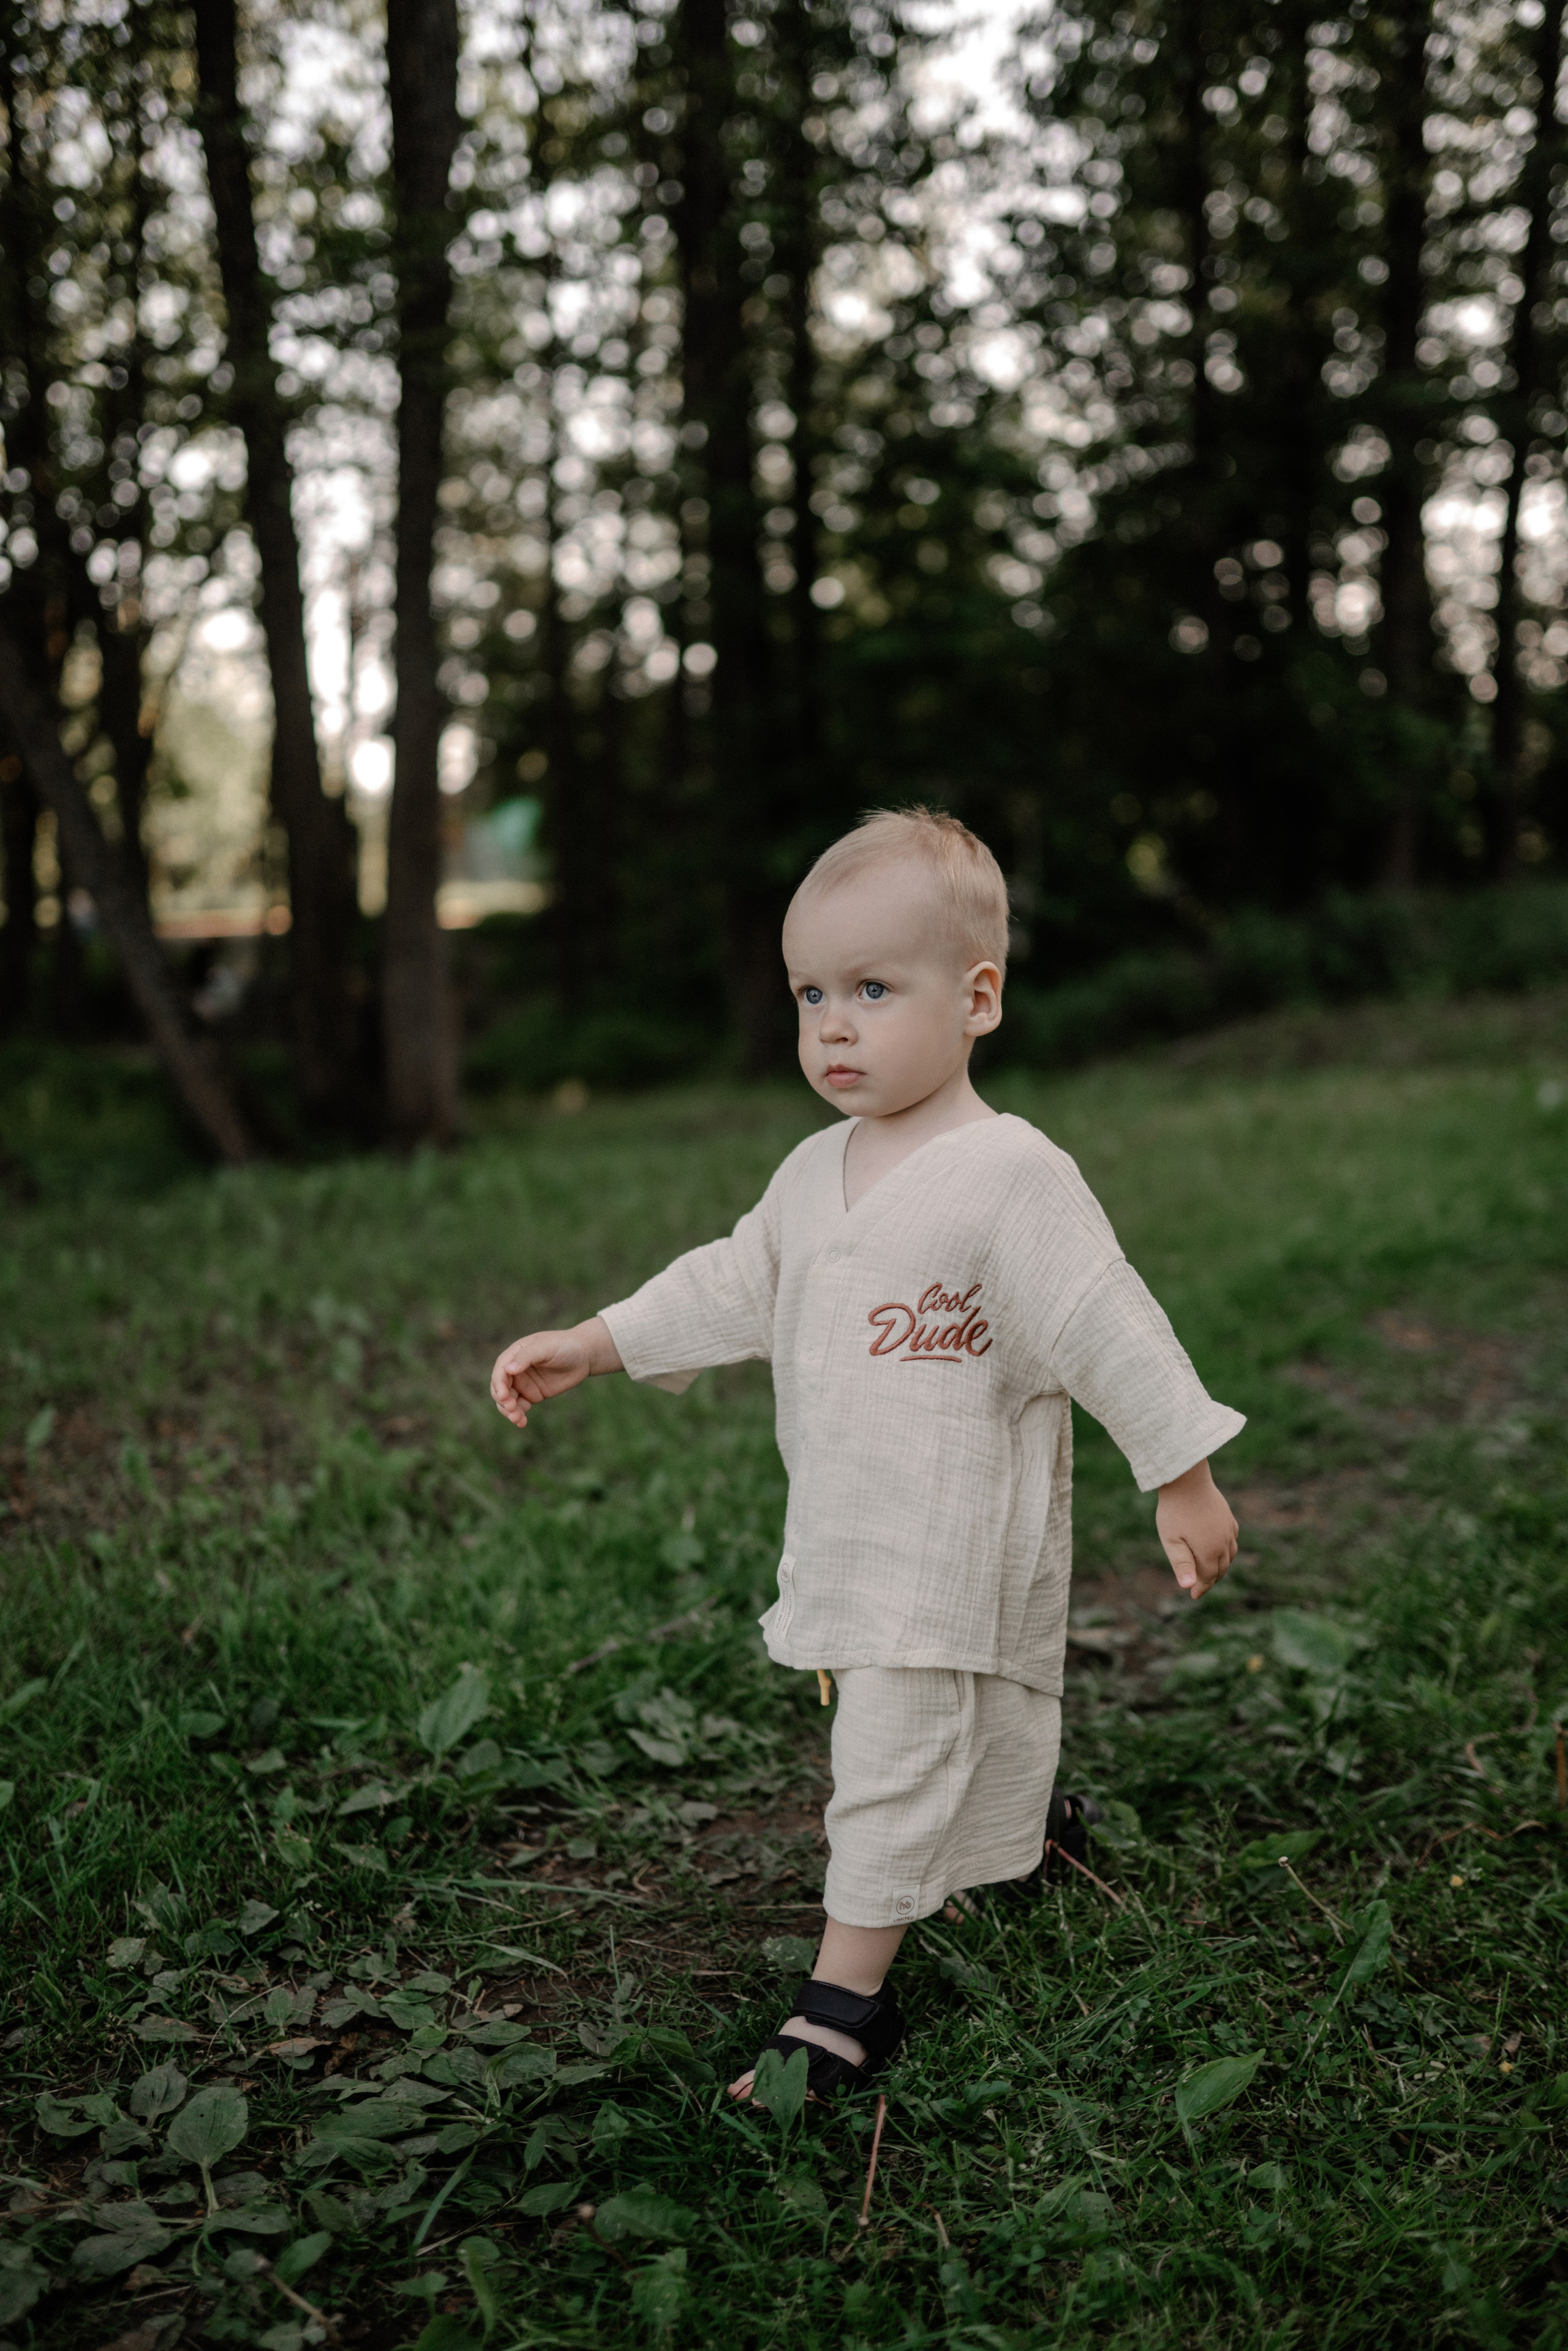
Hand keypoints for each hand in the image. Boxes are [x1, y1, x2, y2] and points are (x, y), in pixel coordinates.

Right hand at [489, 1316, 621, 1429]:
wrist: (584, 1355)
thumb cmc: (565, 1345)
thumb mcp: (546, 1347)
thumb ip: (527, 1357)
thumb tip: (508, 1369)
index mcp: (515, 1353)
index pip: (500, 1370)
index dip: (499, 1384)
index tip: (504, 1396)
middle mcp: (516, 1369)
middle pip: (500, 1387)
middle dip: (503, 1400)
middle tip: (512, 1409)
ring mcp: (523, 1383)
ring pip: (507, 1400)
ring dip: (508, 1411)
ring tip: (518, 1419)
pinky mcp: (533, 1395)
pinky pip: (520, 1407)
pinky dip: (518, 1415)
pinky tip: (522, 1422)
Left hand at [1155, 1458, 1238, 1598]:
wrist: (1187, 1480)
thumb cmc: (1175, 1511)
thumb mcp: (1172, 1540)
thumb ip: (1181, 1564)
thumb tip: (1188, 1587)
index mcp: (1210, 1550)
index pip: (1209, 1577)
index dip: (1201, 1587)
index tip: (1193, 1595)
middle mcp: (1223, 1542)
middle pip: (1221, 1568)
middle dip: (1211, 1579)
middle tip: (1200, 1585)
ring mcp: (1228, 1528)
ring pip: (1230, 1554)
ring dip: (1221, 1565)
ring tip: (1210, 1569)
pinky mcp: (1228, 1517)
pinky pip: (1233, 1538)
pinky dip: (1228, 1549)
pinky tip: (1220, 1547)